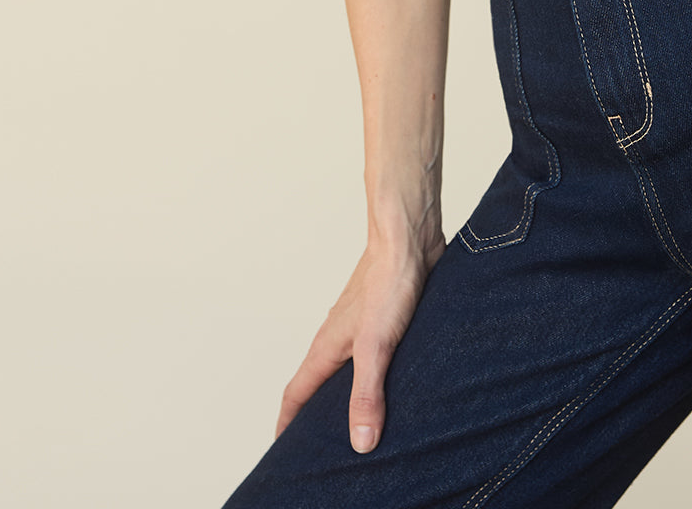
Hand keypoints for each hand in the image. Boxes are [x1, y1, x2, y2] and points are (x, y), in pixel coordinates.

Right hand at [276, 231, 445, 450]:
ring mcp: (360, 328)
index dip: (287, 424)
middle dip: (314, 417)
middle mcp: (338, 339)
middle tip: (322, 449)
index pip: (296, 393)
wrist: (409, 239)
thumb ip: (367, 394)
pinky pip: (372, 357)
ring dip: (347, 396)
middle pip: (317, 385)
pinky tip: (395, 386)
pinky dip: (374, 378)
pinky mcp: (385, 320)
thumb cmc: (388, 283)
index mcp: (327, 348)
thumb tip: (360, 443)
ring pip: (346, 371)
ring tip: (360, 423)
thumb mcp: (377, 346)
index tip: (282, 453)